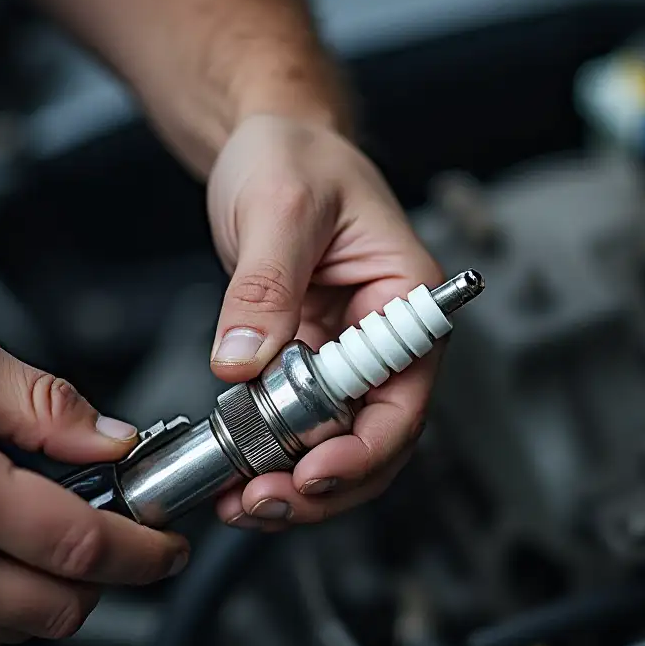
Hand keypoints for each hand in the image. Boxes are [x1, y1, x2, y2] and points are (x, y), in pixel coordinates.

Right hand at [0, 325, 188, 645]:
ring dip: (47, 589)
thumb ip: (44, 402)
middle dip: (106, 575)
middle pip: (66, 606)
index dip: (147, 552)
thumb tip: (114, 440)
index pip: (89, 547)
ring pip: (19, 630)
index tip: (168, 546)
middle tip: (112, 534)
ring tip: (25, 531)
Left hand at [206, 114, 443, 529]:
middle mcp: (387, 338)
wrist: (270, 142)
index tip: (311, 473)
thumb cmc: (296, 155)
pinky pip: (301, 424)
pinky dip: (273, 455)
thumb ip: (264, 289)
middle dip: (324, 484)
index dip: (363, 449)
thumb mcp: (280, 208)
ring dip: (297, 483)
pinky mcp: (311, 362)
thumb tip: (244, 366)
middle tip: (263, 503)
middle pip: (377, 439)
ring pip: (340, 444)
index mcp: (407, 299)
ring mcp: (349, 355)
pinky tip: (237, 472)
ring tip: (242, 502)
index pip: (404, 396)